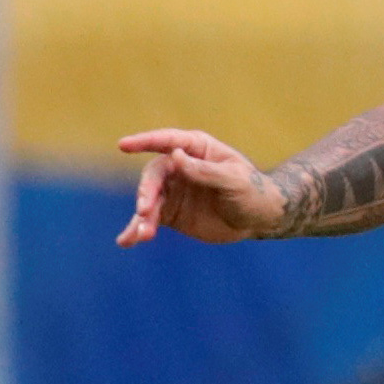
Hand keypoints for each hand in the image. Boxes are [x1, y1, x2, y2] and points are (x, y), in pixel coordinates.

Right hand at [116, 129, 285, 246]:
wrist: (260, 219)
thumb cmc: (253, 192)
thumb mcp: (235, 181)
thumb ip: (206, 171)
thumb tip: (175, 156)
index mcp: (197, 149)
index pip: (167, 141)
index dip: (144, 142)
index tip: (123, 145)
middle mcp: (179, 166)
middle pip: (154, 175)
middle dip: (146, 192)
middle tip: (144, 210)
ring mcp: (173, 190)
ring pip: (149, 200)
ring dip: (142, 216)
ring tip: (141, 235)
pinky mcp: (171, 213)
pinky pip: (150, 219)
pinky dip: (138, 230)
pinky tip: (126, 242)